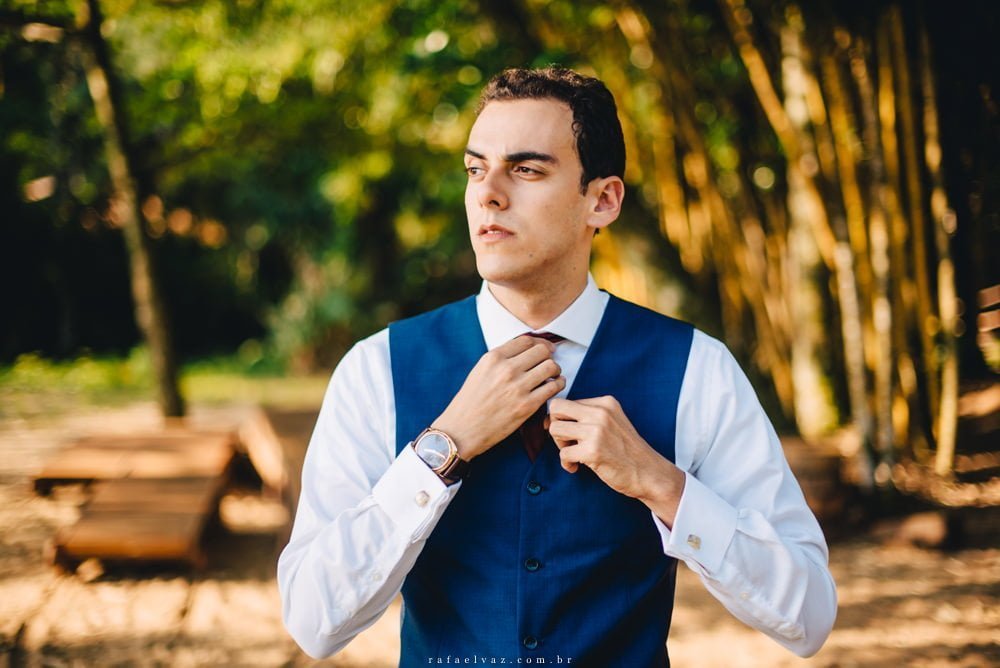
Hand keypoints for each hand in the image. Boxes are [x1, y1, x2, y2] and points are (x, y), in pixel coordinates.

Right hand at [432, 335, 565, 460]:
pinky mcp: (527, 405)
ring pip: (551, 366)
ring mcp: (518, 387)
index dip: (540, 343)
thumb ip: (501, 360)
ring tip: (553, 376)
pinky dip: (558, 384)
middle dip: (549, 355)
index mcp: (493, 358)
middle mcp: (506, 369)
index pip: (526, 341)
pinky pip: (553, 387)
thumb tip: (526, 352)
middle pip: (542, 351)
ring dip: (555, 370)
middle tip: (549, 363)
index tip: (546, 348)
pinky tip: (554, 386)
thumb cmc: (469, 402)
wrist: (462, 430)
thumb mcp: (480, 371)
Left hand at [547, 396, 685, 527]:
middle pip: (556, 408)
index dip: (561, 419)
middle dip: (555, 426)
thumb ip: (588, 416)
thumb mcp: (611, 422)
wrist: (649, 473)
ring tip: (574, 455)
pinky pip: (563, 453)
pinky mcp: (593, 451)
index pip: (566, 401)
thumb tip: (549, 419)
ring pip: (554, 429)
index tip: (568, 434)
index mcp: (605, 403)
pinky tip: (577, 467)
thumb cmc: (626, 450)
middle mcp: (600, 412)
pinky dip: (567, 463)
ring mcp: (597, 431)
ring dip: (559, 445)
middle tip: (567, 442)